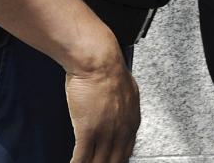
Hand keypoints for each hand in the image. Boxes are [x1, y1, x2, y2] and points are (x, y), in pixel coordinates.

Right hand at [66, 48, 140, 162]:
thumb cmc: (108, 70)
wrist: (98, 62)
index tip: (111, 161)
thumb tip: (121, 115)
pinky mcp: (88, 131)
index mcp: (132, 121)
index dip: (117, 160)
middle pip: (114, 161)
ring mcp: (105, 132)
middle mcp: (122, 130)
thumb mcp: (127, 92)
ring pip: (98, 162)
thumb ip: (125, 109)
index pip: (127, 152)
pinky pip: (82, 157)